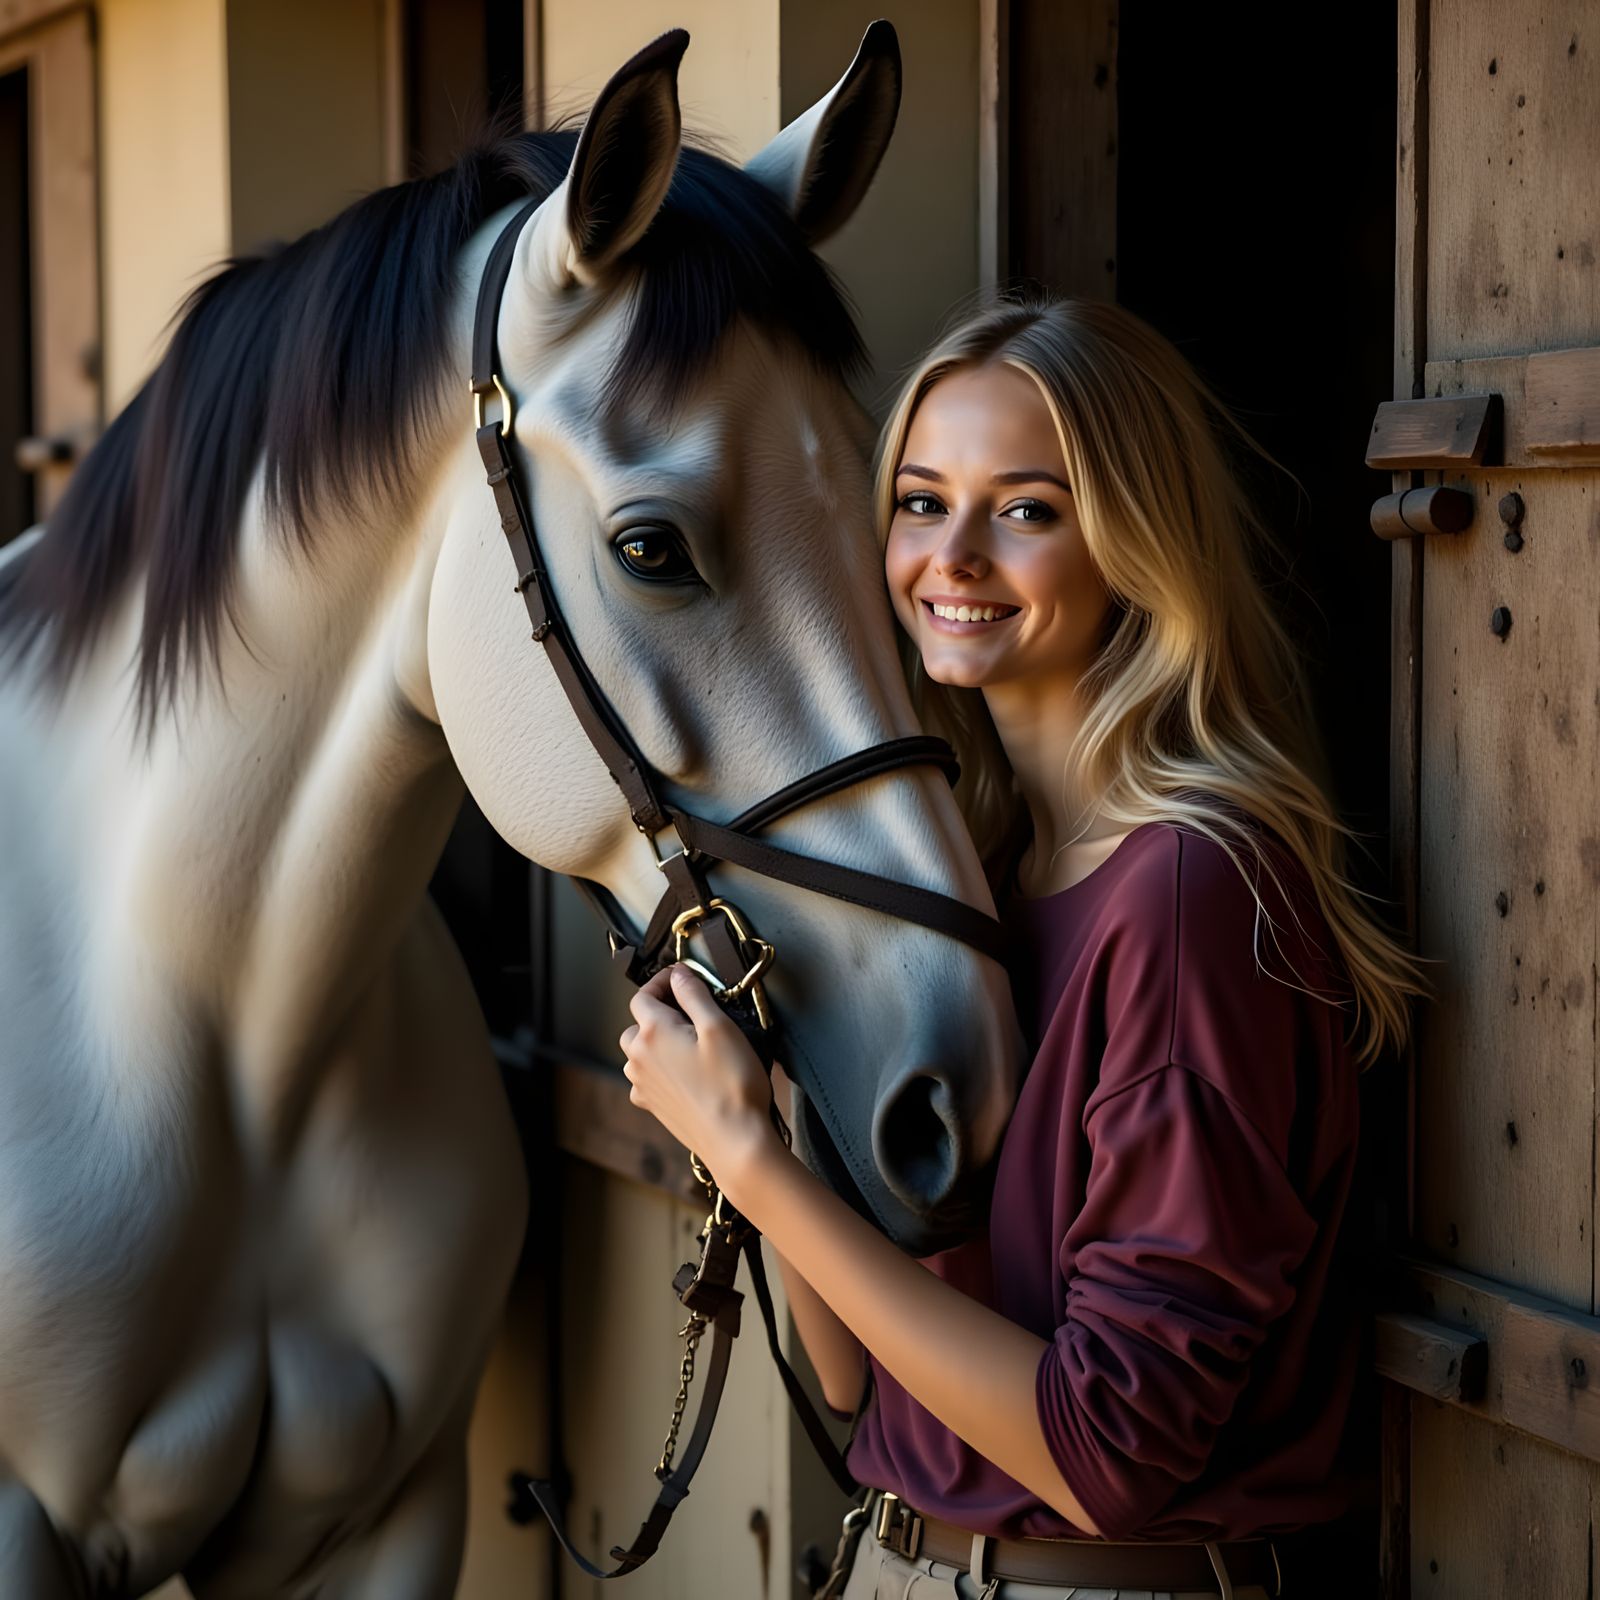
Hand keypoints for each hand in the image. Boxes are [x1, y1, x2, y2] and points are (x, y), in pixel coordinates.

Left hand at [619, 966, 783, 1205]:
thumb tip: (677, 974)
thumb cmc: (731, 1083)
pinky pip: (646, 1077)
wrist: (734, 1140)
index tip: (681, 978)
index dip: (661, 981)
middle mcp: (638, 1058)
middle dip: (659, 1012)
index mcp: (652, 1033)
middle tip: (691, 1012)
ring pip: (639, 1052)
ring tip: (690, 1043)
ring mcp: (642, 1085)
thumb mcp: (719, 1027)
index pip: (642, 995)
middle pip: (637, 1024)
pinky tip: (684, 1072)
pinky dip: (659, 1068)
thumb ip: (694, 995)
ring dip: (657, 1041)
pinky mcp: (652, 1106)